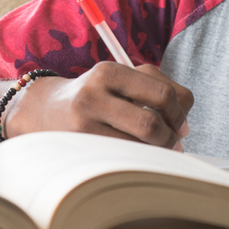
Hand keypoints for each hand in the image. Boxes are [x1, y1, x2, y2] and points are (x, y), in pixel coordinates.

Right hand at [7, 62, 192, 149]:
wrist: (43, 110)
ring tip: (156, 149)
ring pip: (137, 145)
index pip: (163, 94)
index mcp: (110, 71)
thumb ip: (155, 89)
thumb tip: (184, 127)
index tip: (181, 123)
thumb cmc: (95, 95)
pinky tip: (137, 154)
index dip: (181, 113)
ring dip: (156, 151)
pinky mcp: (79, 145)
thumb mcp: (120, 79)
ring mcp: (84, 122)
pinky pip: (122, 156)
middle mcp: (94, 93)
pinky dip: (138, 158)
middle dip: (170, 136)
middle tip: (173, 141)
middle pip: (151, 123)